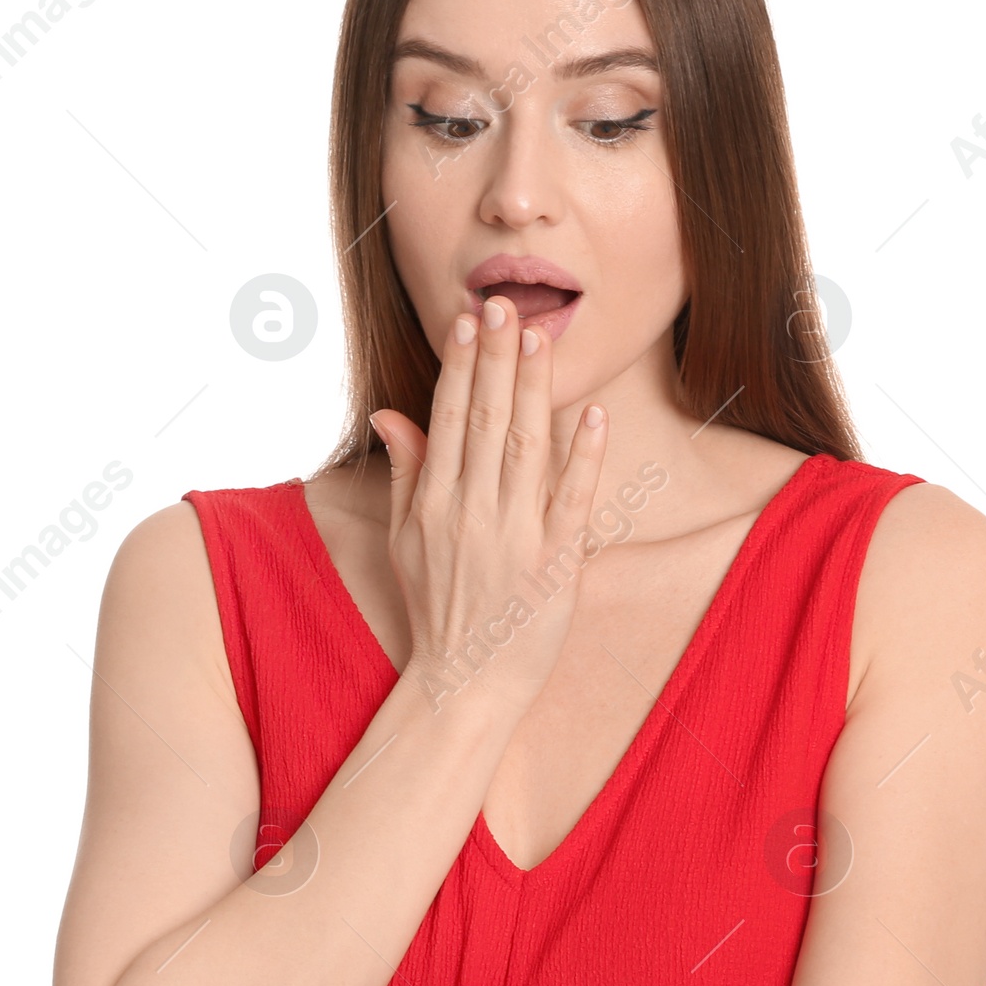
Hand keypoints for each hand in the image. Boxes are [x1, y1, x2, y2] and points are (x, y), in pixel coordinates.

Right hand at [370, 296, 607, 717]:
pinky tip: (594, 416)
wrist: (465, 682)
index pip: (447, 418)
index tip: (469, 320)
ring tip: (541, 338)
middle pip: (484, 420)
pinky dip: (583, 458)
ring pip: (525, 447)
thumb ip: (405, 472)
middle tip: (506, 304)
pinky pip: (572, 501)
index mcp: (434, 504)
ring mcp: (514, 537)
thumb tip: (391, 413)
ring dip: (534, 389)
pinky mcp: (555, 564)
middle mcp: (471, 513)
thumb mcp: (405, 539)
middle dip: (496, 359)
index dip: (460, 365)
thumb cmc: (437, 608)